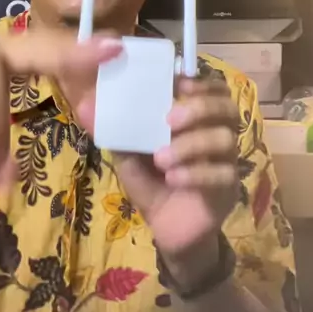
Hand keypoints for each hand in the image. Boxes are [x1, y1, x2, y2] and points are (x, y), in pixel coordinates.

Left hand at [78, 76, 238, 274]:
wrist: (167, 229)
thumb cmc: (152, 183)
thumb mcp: (130, 154)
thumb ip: (116, 130)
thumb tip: (85, 106)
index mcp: (197, 120)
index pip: (215, 89)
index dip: (202, 82)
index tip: (178, 82)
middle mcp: (217, 134)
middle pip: (226, 108)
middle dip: (199, 108)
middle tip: (169, 119)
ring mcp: (226, 161)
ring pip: (224, 139)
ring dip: (191, 144)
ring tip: (162, 158)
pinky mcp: (227, 189)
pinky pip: (222, 174)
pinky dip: (196, 173)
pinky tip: (174, 178)